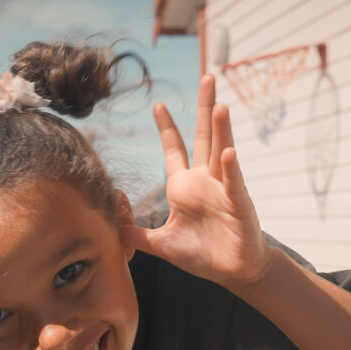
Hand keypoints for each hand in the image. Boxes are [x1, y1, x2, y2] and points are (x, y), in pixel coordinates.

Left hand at [122, 74, 269, 288]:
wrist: (234, 272)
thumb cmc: (203, 255)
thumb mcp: (162, 245)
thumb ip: (137, 235)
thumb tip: (112, 226)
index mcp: (184, 188)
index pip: (174, 151)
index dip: (167, 128)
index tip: (158, 104)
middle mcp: (205, 181)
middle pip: (204, 137)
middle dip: (204, 107)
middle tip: (207, 77)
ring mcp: (223, 190)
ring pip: (222, 152)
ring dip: (221, 129)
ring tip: (219, 105)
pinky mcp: (238, 205)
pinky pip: (233, 183)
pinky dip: (230, 168)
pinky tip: (228, 152)